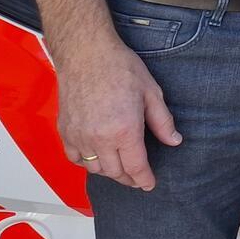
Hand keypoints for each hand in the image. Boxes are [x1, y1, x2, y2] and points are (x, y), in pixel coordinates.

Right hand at [57, 36, 182, 189]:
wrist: (86, 54)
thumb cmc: (119, 67)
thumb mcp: (151, 92)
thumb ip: (163, 121)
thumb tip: (174, 140)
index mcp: (124, 130)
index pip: (136, 167)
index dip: (144, 179)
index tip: (149, 184)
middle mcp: (100, 138)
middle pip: (115, 172)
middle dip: (129, 178)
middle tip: (137, 176)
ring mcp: (80, 137)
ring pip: (95, 168)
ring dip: (109, 171)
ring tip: (119, 166)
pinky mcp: (66, 132)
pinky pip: (75, 158)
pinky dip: (86, 162)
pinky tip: (96, 156)